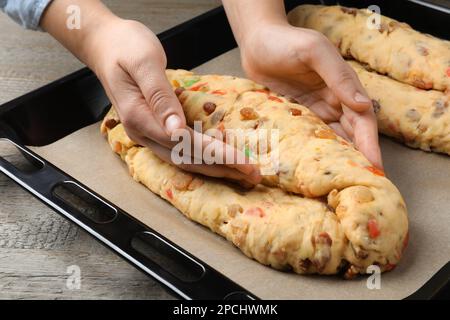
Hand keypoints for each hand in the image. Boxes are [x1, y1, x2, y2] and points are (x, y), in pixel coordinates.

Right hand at [41, 1, 260, 184]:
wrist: (105, 45)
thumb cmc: (125, 47)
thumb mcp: (143, 62)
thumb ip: (159, 95)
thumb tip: (176, 128)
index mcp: (139, 118)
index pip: (184, 144)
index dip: (216, 154)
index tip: (243, 161)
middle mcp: (142, 133)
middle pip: (186, 158)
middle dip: (222, 168)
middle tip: (253, 174)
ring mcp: (146, 134)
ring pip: (184, 159)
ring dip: (215, 167)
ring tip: (242, 172)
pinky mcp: (153, 130)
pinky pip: (181, 150)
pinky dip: (203, 157)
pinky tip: (221, 159)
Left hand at [239, 23, 382, 168]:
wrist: (256, 42)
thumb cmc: (285, 42)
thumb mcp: (314, 52)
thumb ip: (337, 76)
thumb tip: (362, 104)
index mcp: (344, 85)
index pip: (363, 120)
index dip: (370, 144)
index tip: (374, 167)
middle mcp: (334, 100)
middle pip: (352, 134)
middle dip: (358, 157)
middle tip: (361, 183)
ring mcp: (315, 109)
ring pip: (332, 138)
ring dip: (338, 158)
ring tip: (341, 182)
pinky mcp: (298, 115)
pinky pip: (310, 136)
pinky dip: (315, 151)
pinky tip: (315, 167)